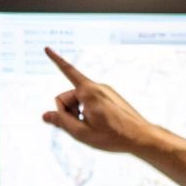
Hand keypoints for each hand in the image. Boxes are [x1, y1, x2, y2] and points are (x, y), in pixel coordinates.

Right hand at [40, 47, 162, 155]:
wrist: (141, 137)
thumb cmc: (112, 136)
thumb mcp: (81, 133)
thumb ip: (61, 122)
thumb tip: (44, 115)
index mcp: (89, 91)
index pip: (67, 71)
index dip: (55, 60)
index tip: (46, 48)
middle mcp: (97, 87)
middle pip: (68, 96)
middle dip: (67, 111)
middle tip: (78, 128)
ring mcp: (105, 90)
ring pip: (79, 99)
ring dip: (78, 113)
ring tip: (90, 128)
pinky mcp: (109, 96)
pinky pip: (90, 101)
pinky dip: (87, 111)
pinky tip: (97, 124)